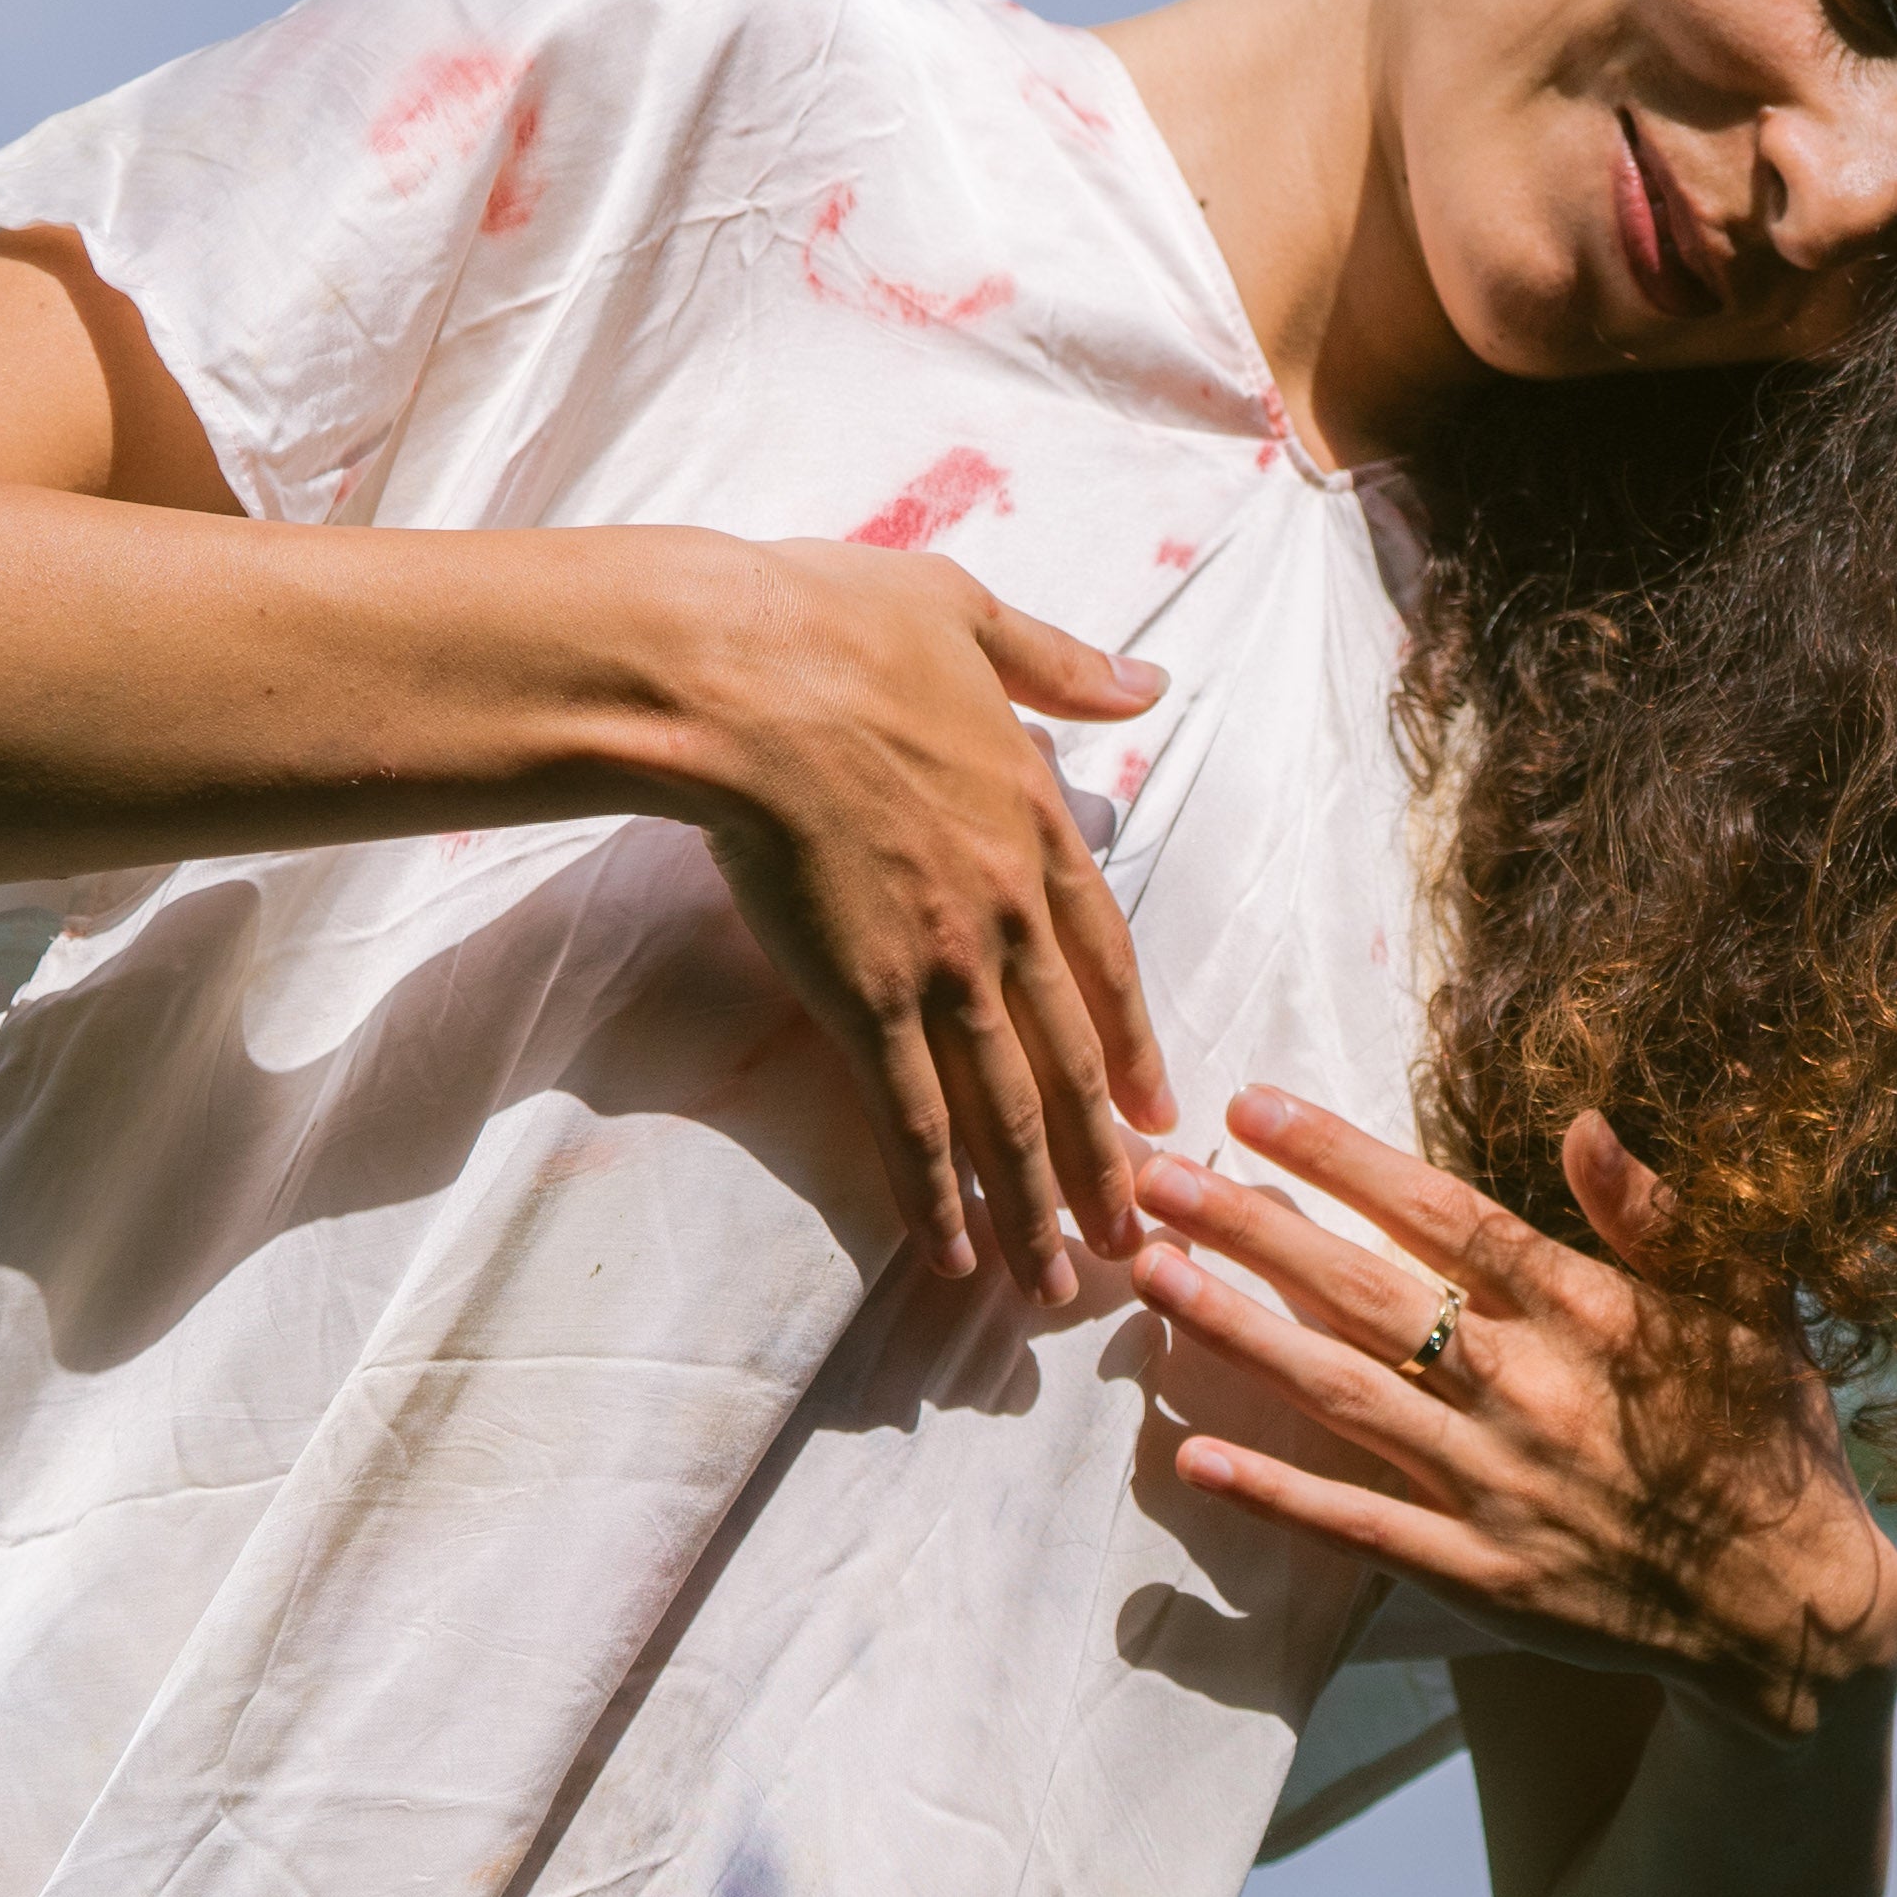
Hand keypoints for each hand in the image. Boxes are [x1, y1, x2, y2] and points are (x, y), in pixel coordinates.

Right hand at [669, 536, 1174, 1296]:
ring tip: (1061, 1281)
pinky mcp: (860, 999)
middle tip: (1136, 1232)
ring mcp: (938, 961)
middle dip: (1102, 1153)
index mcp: (1034, 820)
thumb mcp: (970, 615)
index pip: (1104, 956)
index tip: (1160, 1109)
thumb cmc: (832, 624)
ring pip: (1006, 1106)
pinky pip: (911, 1117)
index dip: (1133, 1041)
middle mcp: (1003, 907)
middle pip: (1069, 1054)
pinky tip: (956, 1252)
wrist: (736, 674)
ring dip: (1038, 1200)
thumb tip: (1148, 682)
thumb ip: (1060, 663)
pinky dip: (939, 1191)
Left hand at [1131, 1089, 1896, 1743]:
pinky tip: (1195, 1456)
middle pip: (1366, 1293)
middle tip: (1152, 1180)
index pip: (1444, 1214)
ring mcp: (1500, 1487)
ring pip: (1344, 1396)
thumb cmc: (1768, 1437)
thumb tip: (1585, 1122)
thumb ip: (1660, 1214)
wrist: (1795, 1610)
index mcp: (1592, 1311)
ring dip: (1240, 1336)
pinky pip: (1360, 1528)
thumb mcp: (1748, 1305)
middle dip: (1253, 1230)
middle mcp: (1533, 1390)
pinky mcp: (1482, 1577)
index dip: (1342, 1157)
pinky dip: (1277, 1494)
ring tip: (1152, 1280)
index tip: (1254, 1107)